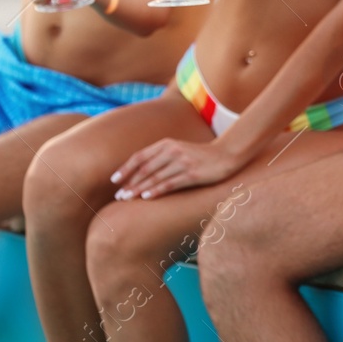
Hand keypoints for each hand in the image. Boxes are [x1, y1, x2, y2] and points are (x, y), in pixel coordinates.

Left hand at [111, 138, 247, 199]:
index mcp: (168, 143)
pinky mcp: (193, 174)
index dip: (126, 168)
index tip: (114, 180)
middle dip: (129, 182)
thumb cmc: (201, 156)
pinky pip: (170, 183)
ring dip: (139, 189)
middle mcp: (173, 151)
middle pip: (145, 168)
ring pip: (155, 177)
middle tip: (118, 195)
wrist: (228, 154)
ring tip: (127, 198)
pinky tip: (146, 197)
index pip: (140, 156)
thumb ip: (162, 157)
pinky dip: (156, 190)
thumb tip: (141, 173)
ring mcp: (183, 162)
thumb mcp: (180, 150)